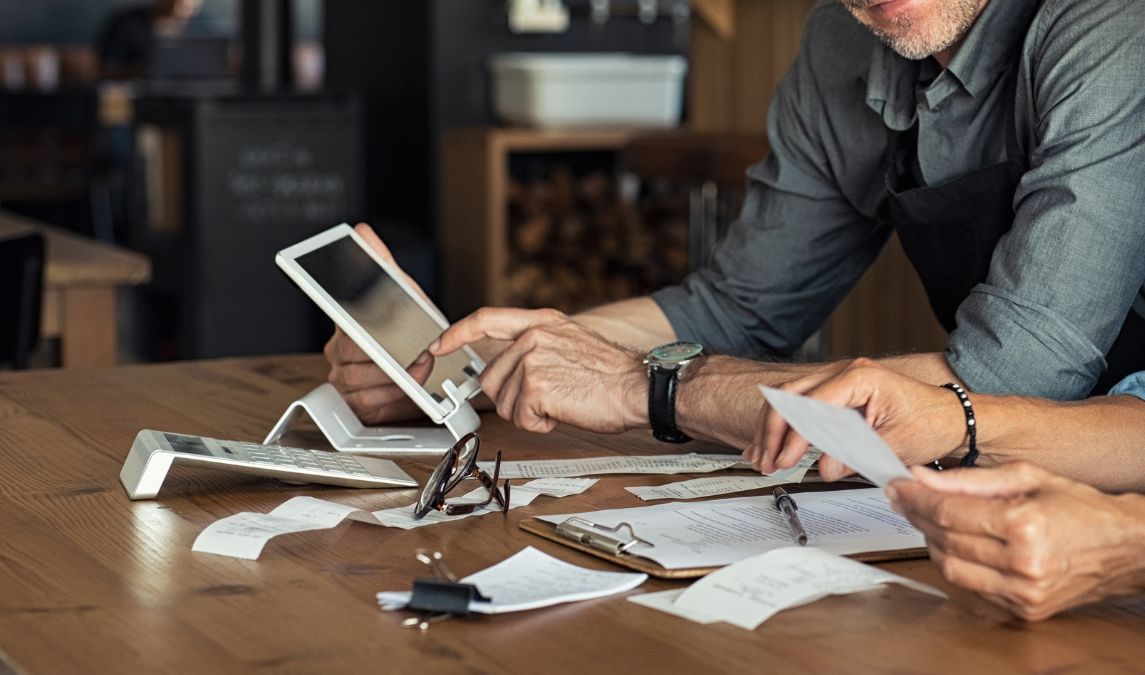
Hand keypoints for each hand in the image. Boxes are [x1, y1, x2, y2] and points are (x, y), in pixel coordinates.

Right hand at [323, 223, 436, 423]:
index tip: (369, 334)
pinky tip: (406, 388)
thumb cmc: (408, 326)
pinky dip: (390, 397)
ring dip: (394, 377)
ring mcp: (343, 377)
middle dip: (388, 355)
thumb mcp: (400, 291)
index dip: (356, 329)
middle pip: (353, 354)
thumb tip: (361, 232)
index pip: (340, 321)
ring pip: (358, 379)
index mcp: (345, 322)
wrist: (424, 361)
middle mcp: (338, 350)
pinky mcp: (354, 402)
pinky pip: (365, 402)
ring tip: (419, 369)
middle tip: (417, 353)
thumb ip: (381, 263)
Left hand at [430, 307, 645, 433]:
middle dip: (514, 398)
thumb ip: (534, 347)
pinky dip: (542, 424)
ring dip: (531, 413)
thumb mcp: (569, 344)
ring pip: (505, 402)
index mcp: (541, 322)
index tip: (437, 346)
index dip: (456, 334)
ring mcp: (532, 359)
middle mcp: (533, 336)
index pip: (485, 319)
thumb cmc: (611, 375)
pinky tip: (565, 411)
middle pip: (491, 378)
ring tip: (564, 400)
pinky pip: (521, 418)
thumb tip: (503, 368)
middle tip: (549, 397)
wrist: (640, 387)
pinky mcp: (536, 386)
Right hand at [745, 358, 964, 479]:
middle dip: (772, 431)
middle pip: (789, 395)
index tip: (785, 460)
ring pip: (787, 399)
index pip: (812, 404)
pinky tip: (768, 444)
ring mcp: (838, 381)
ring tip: (762, 458)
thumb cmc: (932, 423)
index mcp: (860, 377)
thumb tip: (824, 467)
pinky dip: (782, 426)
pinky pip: (799, 405)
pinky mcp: (836, 395)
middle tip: (767, 461)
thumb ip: (858, 455)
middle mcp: (844, 372)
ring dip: (772, 429)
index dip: (793, 435)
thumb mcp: (897, 444)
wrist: (951, 418)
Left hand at [888, 463, 1144, 620]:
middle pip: (944, 540)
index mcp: (1024, 524)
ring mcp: (1023, 592)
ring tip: (929, 520)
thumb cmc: (1079, 507)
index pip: (949, 512)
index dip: (915, 498)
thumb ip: (968, 479)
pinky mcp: (1024, 610)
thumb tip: (921, 477)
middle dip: (917, 517)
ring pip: (951, 569)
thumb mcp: (1026, 476)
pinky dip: (956, 565)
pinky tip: (955, 545)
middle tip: (905, 499)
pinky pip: (971, 589)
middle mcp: (1023, 563)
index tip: (897, 486)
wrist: (1124, 547)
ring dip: (932, 543)